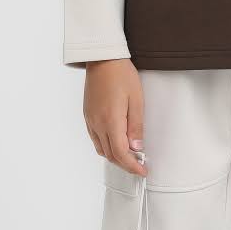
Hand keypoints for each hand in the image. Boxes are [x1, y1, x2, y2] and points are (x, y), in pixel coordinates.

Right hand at [83, 59, 146, 175]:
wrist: (103, 59)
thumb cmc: (121, 75)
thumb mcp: (137, 100)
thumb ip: (136, 126)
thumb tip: (137, 148)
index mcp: (111, 121)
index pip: (121, 154)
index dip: (132, 166)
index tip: (142, 170)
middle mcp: (97, 123)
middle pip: (110, 155)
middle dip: (125, 164)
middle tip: (139, 165)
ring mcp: (90, 120)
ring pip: (101, 149)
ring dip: (115, 157)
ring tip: (130, 156)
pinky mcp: (87, 115)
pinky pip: (95, 138)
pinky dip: (106, 146)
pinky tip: (116, 142)